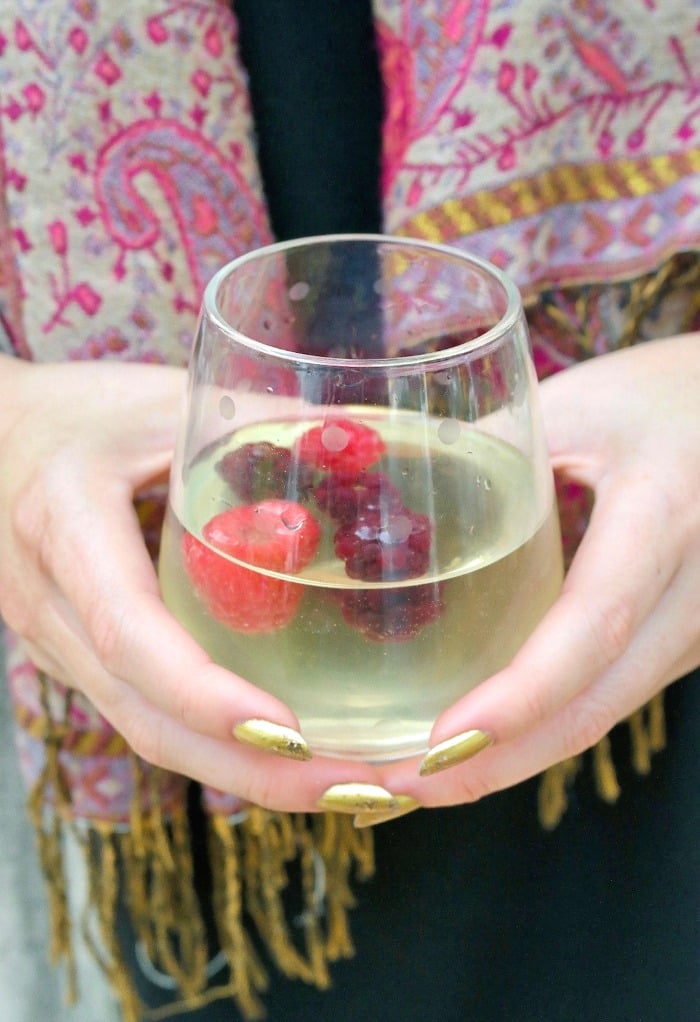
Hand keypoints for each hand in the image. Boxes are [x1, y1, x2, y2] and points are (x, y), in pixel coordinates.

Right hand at [0, 357, 388, 812]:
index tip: (290, 732)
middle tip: (360, 791)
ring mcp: (56, 641)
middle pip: (145, 718)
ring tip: (348, 788)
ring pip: (146, 731)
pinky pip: (145, 714)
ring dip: (245, 774)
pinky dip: (217, 747)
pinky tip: (289, 753)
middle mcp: (49, 601)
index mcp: (65, 522)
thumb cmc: (81, 410)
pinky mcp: (79, 655)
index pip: (128, 630)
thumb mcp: (163, 399)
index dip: (204, 691)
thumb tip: (368, 452)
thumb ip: (256, 422)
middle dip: (254, 770)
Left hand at [378, 333, 699, 807]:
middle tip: (387, 790)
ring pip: (596, 716)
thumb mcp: (580, 403)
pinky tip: (471, 743)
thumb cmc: (665, 398)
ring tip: (406, 779)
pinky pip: (602, 700)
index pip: (594, 624)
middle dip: (490, 763)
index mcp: (666, 518)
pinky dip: (533, 732)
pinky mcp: (675, 644)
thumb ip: (488, 444)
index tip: (440, 743)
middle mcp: (694, 596)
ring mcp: (693, 632)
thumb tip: (374, 479)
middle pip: (592, 706)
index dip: (521, 694)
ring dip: (506, 760)